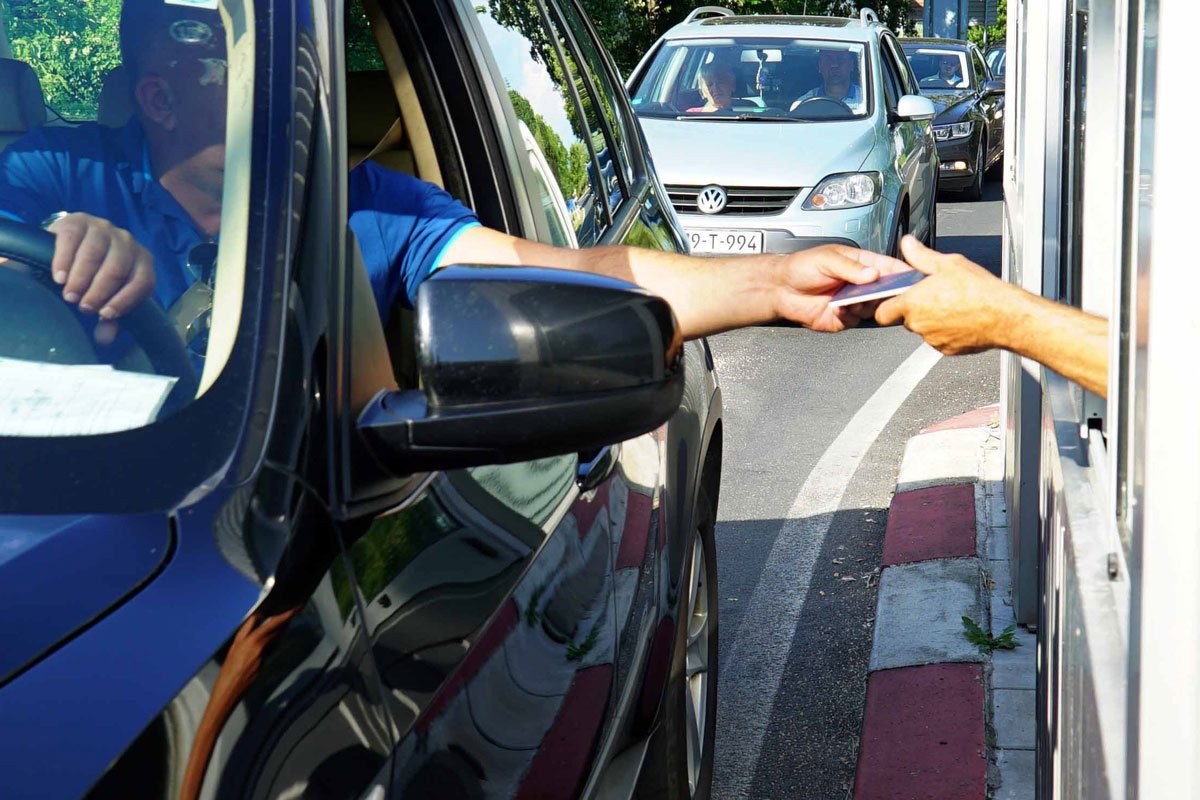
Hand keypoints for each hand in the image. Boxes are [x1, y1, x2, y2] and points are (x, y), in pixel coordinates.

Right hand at [47, 213, 155, 344]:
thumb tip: (104, 338)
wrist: (72, 242)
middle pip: (117, 268)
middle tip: (81, 307)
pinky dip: (64, 260)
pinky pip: (72, 240)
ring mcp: (104, 228)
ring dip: (81, 278)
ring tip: (69, 295)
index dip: (125, 300)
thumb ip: (110, 316)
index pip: (142, 282)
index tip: (104, 315)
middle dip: (99, 291)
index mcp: (142, 261)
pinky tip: (58, 277)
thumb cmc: (96, 274)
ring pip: (95, 254)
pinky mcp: (79, 220)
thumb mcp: (106, 294)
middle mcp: (127, 242)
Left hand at [774, 244, 909, 331]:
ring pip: (875, 307)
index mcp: (862, 264)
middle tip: (889, 292)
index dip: (903, 272)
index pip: (889, 267)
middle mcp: (862, 284)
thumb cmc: (802, 267)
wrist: (780, 289)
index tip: (914, 277)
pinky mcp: (845, 319)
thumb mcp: (827, 259)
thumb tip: (873, 274)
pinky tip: (839, 308)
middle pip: (888, 290)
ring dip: (868, 304)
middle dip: (891, 292)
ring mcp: (855, 302)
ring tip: (854, 298)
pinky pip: (856, 319)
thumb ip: (850, 267)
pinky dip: (851, 314)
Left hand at [874, 235, 1013, 353]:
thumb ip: (921, 256)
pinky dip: (947, 331)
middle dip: (916, 309)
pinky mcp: (947, 350)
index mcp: (912, 303)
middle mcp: (919, 324)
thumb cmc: (978, 291)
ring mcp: (933, 339)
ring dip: (932, 320)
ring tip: (952, 305)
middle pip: (906, 319)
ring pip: (924, 329)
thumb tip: (908, 245)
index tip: (894, 300)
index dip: (886, 306)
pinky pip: (940, 340)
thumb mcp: (948, 264)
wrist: (1004, 316)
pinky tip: (961, 318)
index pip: (882, 313)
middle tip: (934, 296)